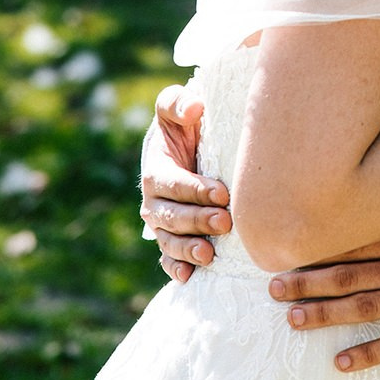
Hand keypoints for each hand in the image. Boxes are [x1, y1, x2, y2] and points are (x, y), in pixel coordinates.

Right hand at [140, 83, 231, 282]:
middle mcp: (155, 202)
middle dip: (197, 220)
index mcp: (156, 171)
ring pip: (170, 241)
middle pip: (172, 216)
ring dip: (188, 249)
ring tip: (209, 253)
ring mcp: (162, 224)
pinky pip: (168, 259)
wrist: (187, 149)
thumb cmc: (186, 126)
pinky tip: (189, 276)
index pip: (173, 184)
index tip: (223, 193)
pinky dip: (176, 268)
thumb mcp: (178, 108)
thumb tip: (193, 107)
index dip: (195, 190)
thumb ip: (178, 103)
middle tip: (225, 222)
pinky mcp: (172, 239)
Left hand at [270, 190, 379, 370]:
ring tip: (293, 321)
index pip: (353, 235)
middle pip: (349, 273)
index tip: (286, 245)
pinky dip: (369, 354)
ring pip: (366, 307)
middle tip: (273, 289)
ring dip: (326, 315)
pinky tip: (341, 362)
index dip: (316, 243)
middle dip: (307, 281)